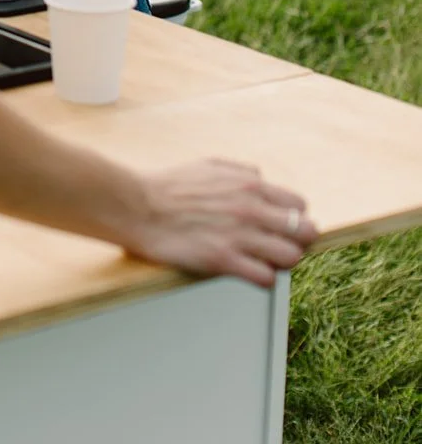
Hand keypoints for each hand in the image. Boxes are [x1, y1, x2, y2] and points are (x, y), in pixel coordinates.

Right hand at [126, 159, 315, 287]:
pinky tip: (249, 272)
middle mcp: (251, 210)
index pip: (299, 205)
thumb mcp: (210, 165)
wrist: (138, 206)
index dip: (294, 218)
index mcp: (249, 185)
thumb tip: (261, 177)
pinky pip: (265, 278)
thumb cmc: (170, 185)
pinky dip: (263, 278)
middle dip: (297, 241)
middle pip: (304, 232)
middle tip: (280, 246)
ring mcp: (240, 236)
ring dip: (281, 261)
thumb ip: (241, 171)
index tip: (283, 227)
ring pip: (291, 257)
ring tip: (264, 261)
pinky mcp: (224, 260)